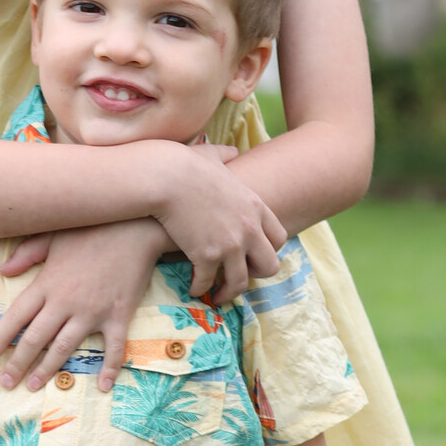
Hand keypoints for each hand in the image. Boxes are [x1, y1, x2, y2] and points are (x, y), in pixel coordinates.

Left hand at [0, 218, 168, 391]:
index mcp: (47, 283)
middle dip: (18, 363)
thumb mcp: (53, 236)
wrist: (136, 226)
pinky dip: (109, 368)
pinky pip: (113, 347)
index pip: (17, 316)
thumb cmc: (91, 228)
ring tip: (33, 386)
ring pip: (64, 347)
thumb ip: (26, 254)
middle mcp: (65, 302)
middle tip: (7, 383)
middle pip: (36, 338)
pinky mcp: (118, 315)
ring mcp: (93, 311)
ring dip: (48, 369)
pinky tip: (103, 387)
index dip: (0, 338)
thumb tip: (2, 270)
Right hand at [157, 145, 285, 301]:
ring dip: (228, 292)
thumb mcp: (214, 157)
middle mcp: (250, 229)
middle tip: (239, 276)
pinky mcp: (208, 256)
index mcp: (255, 207)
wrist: (166, 176)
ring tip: (217, 295)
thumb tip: (232, 149)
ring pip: (241, 282)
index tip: (254, 255)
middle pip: (270, 266)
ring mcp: (231, 245)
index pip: (280, 237)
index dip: (268, 250)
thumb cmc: (185, 164)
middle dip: (255, 274)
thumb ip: (227, 155)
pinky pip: (208, 283)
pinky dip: (200, 288)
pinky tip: (193, 288)